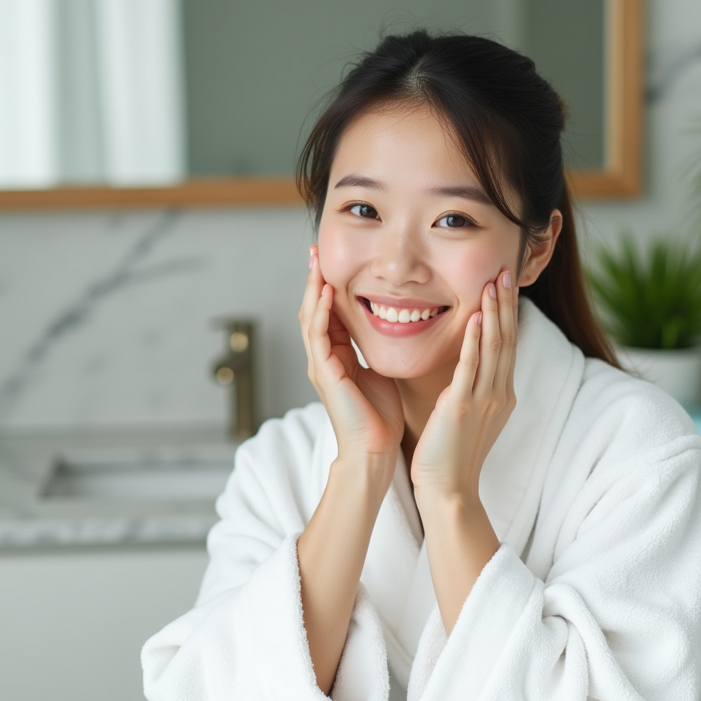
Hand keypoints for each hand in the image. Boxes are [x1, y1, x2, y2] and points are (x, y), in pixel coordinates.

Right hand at [299, 245, 403, 477]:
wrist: (373, 450)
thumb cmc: (379, 416)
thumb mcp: (378, 370)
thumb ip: (374, 349)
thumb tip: (390, 327)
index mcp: (335, 356)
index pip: (327, 312)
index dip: (326, 285)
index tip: (330, 259)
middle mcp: (322, 358)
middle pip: (312, 309)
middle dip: (313, 279)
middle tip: (314, 249)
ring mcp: (320, 365)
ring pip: (310, 318)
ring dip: (312, 288)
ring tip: (315, 261)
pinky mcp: (324, 374)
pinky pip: (318, 336)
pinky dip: (321, 312)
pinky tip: (326, 292)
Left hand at [411, 269, 517, 504]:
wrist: (449, 489)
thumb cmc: (452, 456)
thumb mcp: (470, 416)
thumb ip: (473, 389)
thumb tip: (468, 368)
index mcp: (501, 395)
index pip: (506, 345)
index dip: (507, 313)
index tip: (504, 286)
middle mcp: (499, 393)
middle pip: (506, 339)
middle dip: (506, 304)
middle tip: (505, 271)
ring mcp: (485, 399)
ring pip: (493, 347)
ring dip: (494, 312)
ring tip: (493, 282)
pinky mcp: (464, 406)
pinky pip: (472, 367)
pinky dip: (474, 341)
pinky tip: (475, 318)